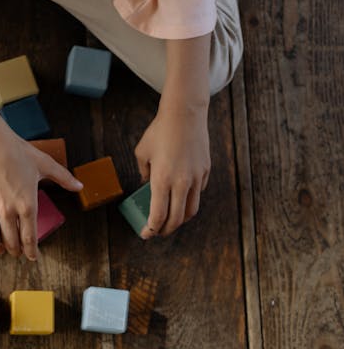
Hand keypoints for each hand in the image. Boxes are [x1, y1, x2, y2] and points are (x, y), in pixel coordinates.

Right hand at [0, 82, 81, 259]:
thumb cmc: (17, 151)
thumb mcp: (44, 164)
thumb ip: (63, 178)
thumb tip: (80, 186)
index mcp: (27, 204)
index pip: (30, 239)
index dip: (31, 252)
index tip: (32, 257)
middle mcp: (7, 211)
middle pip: (11, 244)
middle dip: (15, 251)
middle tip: (16, 250)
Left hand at [134, 103, 210, 238]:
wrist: (185, 114)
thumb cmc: (159, 132)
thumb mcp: (142, 153)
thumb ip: (143, 173)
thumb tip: (147, 185)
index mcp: (162, 180)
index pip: (158, 215)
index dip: (151, 229)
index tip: (146, 234)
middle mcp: (181, 182)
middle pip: (176, 219)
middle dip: (165, 230)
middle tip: (157, 232)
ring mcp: (196, 178)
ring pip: (191, 210)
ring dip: (180, 220)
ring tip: (171, 221)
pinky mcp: (205, 171)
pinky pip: (197, 194)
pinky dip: (188, 201)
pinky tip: (180, 199)